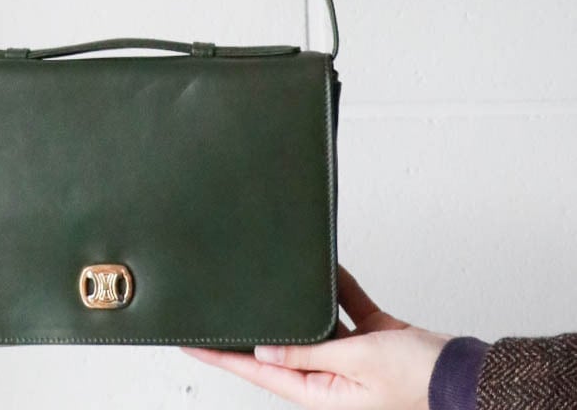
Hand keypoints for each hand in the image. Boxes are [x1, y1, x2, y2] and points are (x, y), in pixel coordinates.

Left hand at [182, 265, 452, 409]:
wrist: (465, 373)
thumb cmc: (417, 379)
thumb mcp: (355, 361)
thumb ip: (308, 353)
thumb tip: (264, 348)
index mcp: (321, 393)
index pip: (259, 370)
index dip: (223, 355)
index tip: (190, 342)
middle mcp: (331, 376)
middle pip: (281, 346)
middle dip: (253, 325)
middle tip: (220, 303)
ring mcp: (351, 357)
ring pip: (311, 323)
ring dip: (295, 300)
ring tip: (265, 276)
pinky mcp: (372, 337)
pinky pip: (345, 306)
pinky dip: (336, 285)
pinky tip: (324, 263)